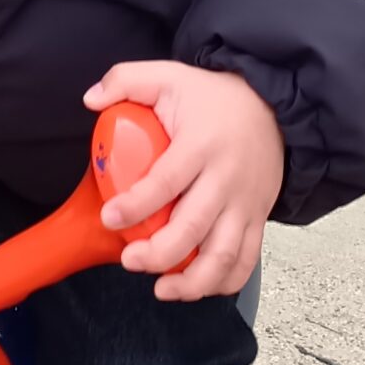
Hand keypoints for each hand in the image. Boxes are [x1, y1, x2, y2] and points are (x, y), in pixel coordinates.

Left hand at [84, 60, 282, 303]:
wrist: (274, 106)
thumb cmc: (215, 97)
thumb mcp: (169, 76)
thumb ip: (126, 80)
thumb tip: (90, 99)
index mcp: (201, 145)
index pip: (166, 182)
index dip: (136, 206)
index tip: (110, 218)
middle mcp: (226, 179)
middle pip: (193, 227)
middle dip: (159, 253)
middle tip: (130, 260)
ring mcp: (245, 203)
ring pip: (223, 254)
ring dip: (192, 280)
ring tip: (161, 289)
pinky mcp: (257, 218)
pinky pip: (246, 260)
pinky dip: (224, 282)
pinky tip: (196, 289)